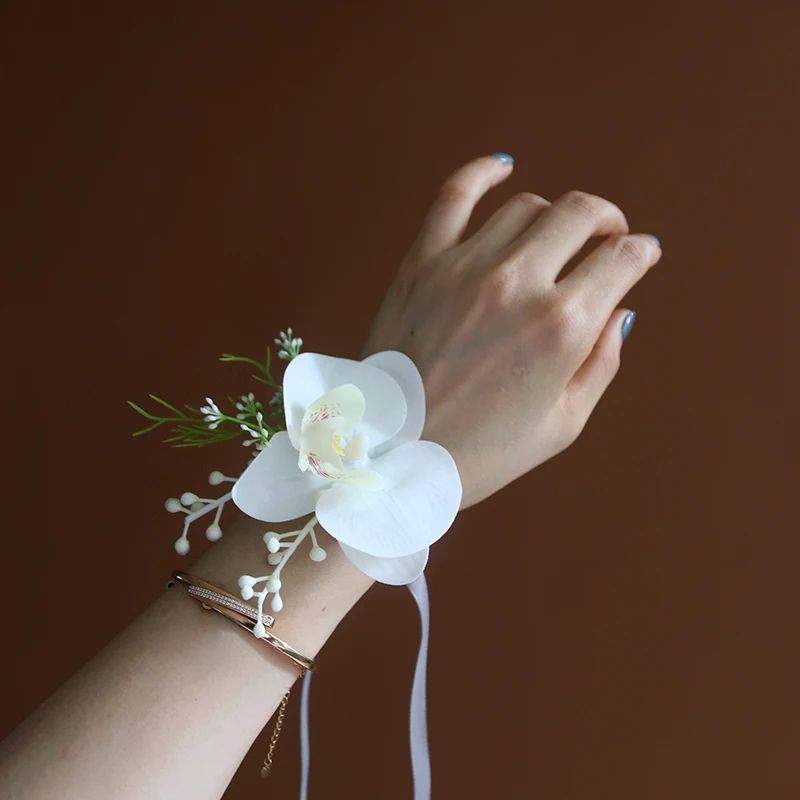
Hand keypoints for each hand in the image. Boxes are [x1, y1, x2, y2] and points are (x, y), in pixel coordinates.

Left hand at [360, 154, 661, 508]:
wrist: (394, 456)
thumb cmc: (481, 453)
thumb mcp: (562, 424)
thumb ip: (601, 363)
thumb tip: (621, 312)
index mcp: (562, 328)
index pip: (623, 258)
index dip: (642, 252)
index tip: (642, 255)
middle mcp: (518, 285)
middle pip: (581, 213)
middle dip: (607, 220)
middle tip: (607, 237)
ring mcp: (465, 267)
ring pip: (527, 205)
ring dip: (553, 215)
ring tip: (554, 236)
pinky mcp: (422, 263)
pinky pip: (455, 195)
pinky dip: (482, 173)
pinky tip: (502, 168)